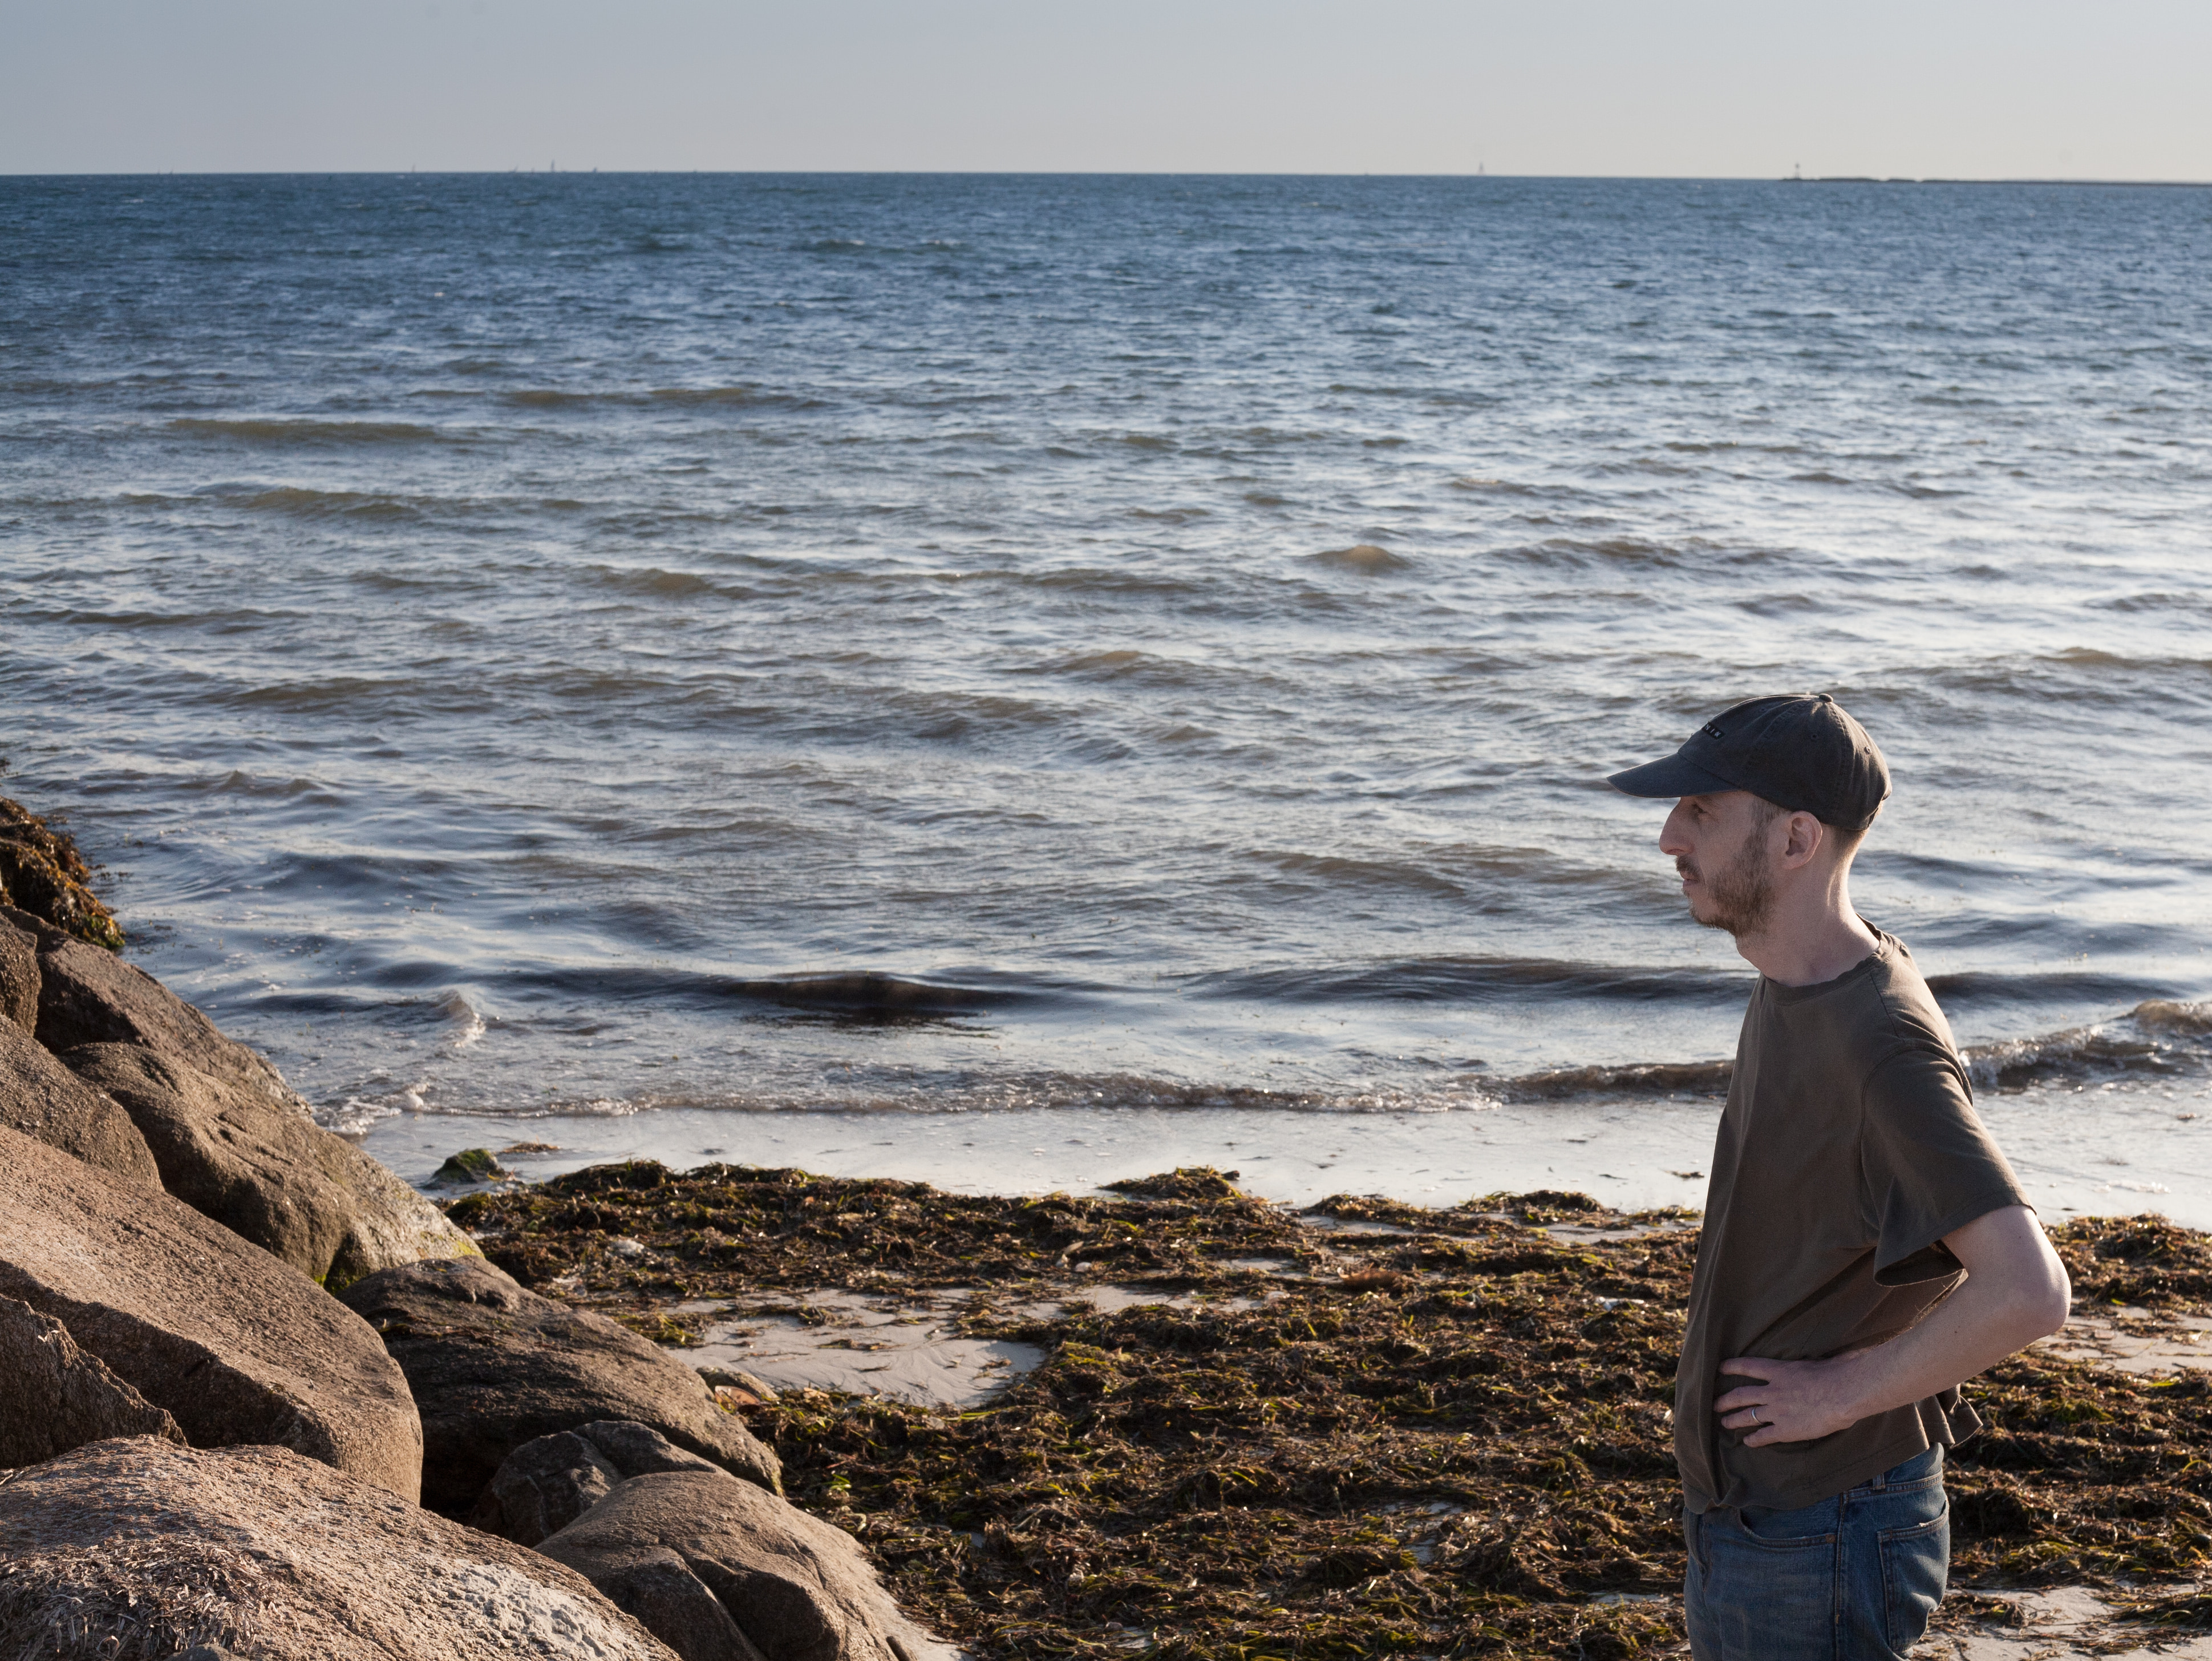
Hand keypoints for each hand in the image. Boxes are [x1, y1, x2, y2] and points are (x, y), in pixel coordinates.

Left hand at [1713, 1355, 1866, 1445]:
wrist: (1842, 1394)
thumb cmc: (1836, 1373)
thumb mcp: (1814, 1362)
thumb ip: (1806, 1365)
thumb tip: (1815, 1360)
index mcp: (1779, 1371)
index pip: (1748, 1366)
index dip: (1732, 1367)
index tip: (1720, 1368)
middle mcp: (1772, 1391)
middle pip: (1741, 1395)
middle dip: (1725, 1400)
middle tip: (1714, 1404)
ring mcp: (1777, 1411)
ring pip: (1747, 1416)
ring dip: (1734, 1420)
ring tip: (1724, 1423)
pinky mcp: (1786, 1430)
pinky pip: (1764, 1436)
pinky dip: (1754, 1440)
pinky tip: (1748, 1442)